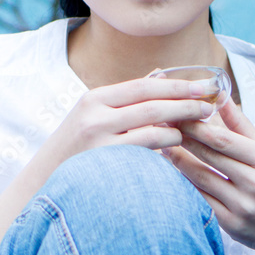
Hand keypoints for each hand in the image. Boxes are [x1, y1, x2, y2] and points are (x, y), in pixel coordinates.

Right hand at [41, 73, 215, 167]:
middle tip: (209, 107)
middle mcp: (96, 116)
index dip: (176, 85)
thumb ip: (125, 97)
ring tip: (195, 130)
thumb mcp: (92, 114)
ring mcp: (100, 141)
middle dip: (185, 105)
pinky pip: (147, 154)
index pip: (143, 86)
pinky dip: (166, 150)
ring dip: (179, 130)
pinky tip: (176, 150)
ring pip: (153, 130)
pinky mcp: (107, 165)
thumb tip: (161, 74)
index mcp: (94, 98)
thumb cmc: (77, 146)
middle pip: (152, 105)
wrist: (45, 179)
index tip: (202, 86)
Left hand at [163, 99, 254, 250]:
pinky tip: (171, 173)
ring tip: (162, 146)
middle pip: (209, 155)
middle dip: (182, 138)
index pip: (221, 138)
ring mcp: (243, 206)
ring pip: (201, 178)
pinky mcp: (232, 225)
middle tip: (162, 126)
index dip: (195, 126)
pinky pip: (201, 199)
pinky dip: (184, 184)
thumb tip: (220, 96)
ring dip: (178, 160)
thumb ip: (241, 125)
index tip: (176, 115)